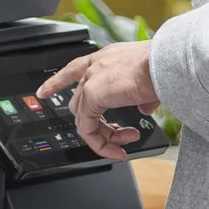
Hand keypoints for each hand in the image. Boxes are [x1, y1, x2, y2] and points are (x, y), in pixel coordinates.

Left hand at [36, 43, 160, 160]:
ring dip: (102, 136)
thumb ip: (142, 97)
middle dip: (98, 124)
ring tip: (122, 145)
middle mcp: (95, 65)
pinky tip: (116, 150)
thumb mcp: (150, 82)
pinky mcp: (93, 95)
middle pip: (80, 102)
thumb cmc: (163, 67)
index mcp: (106, 58)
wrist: (166, 63)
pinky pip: (87, 127)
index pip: (73, 69)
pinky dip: (100, 142)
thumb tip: (144, 109)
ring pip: (82, 116)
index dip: (57, 82)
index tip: (43, 92)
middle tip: (121, 135)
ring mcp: (91, 79)